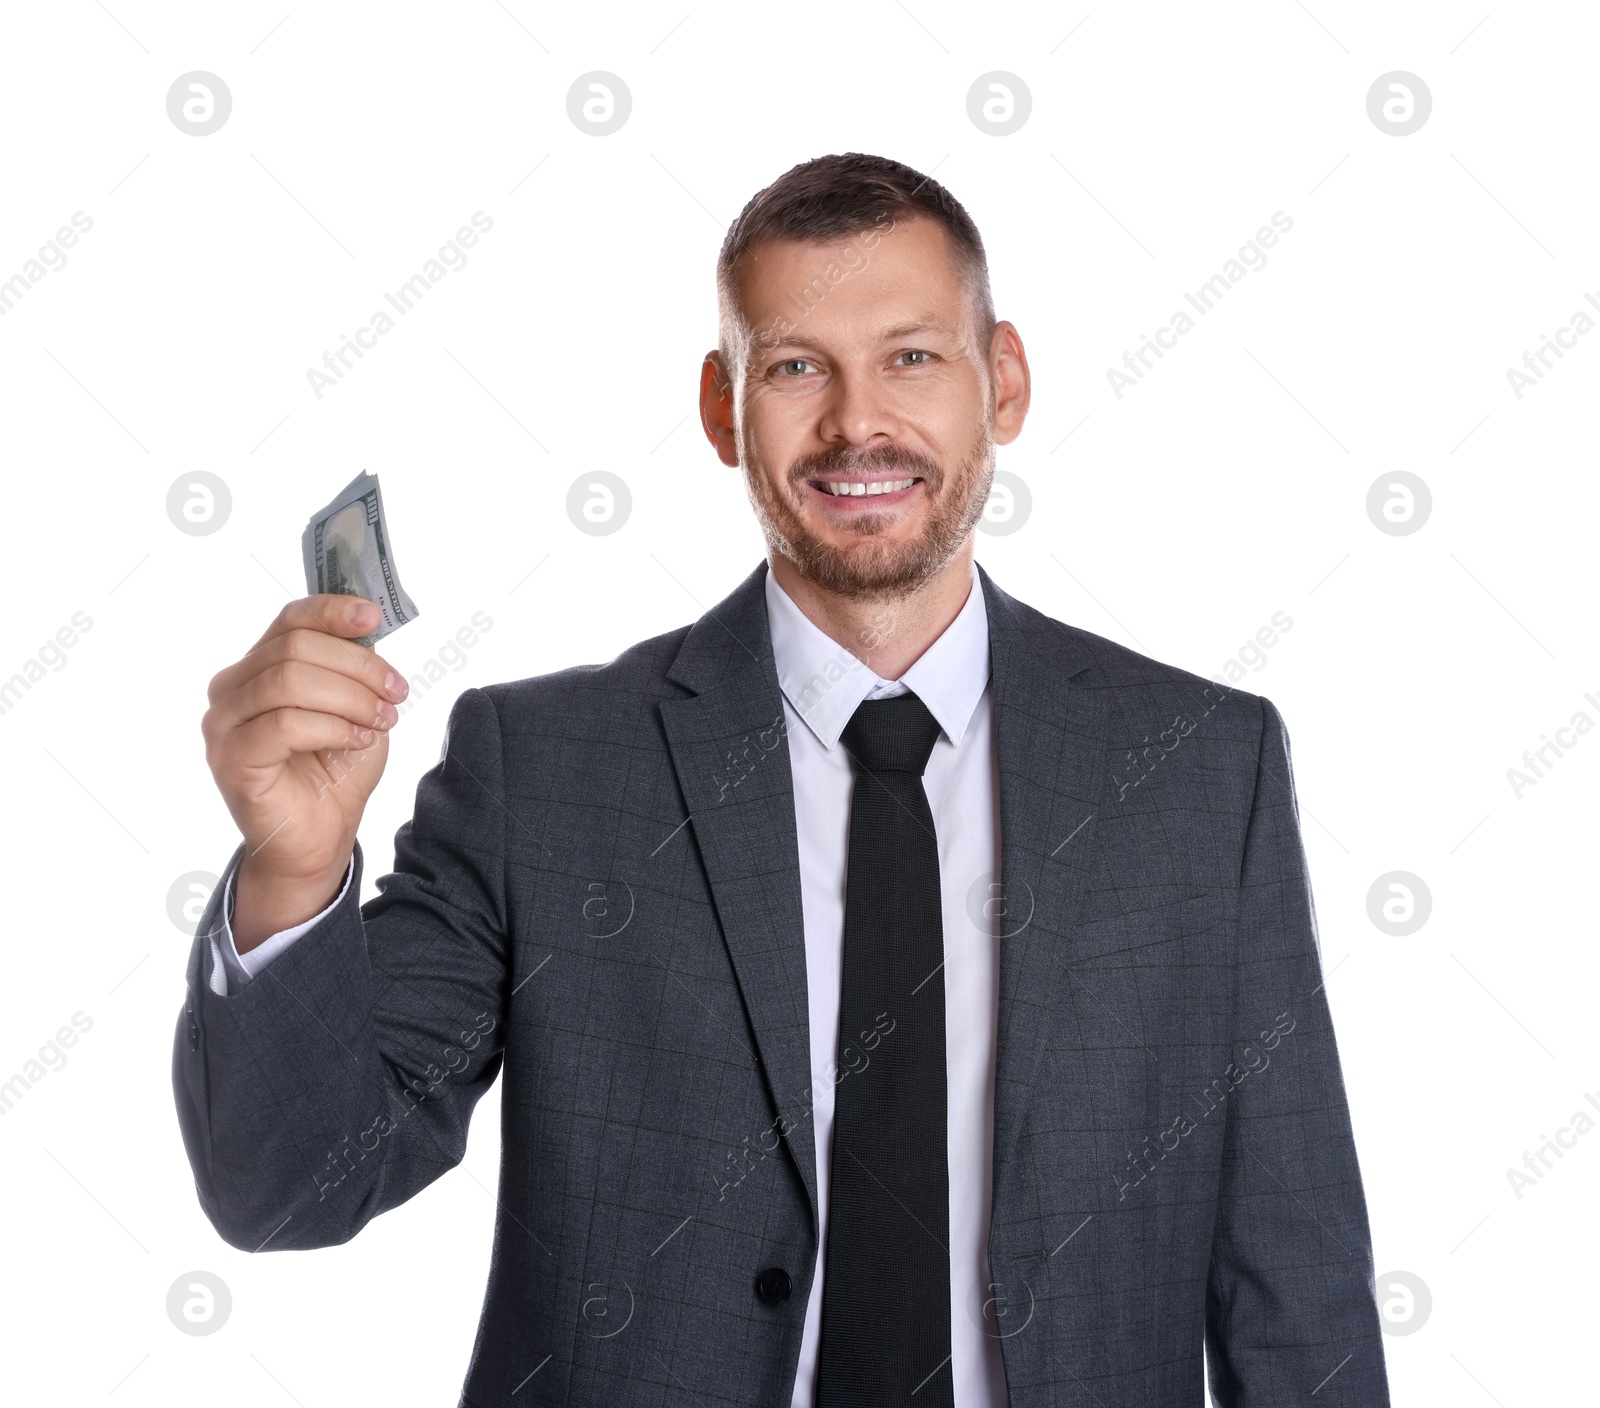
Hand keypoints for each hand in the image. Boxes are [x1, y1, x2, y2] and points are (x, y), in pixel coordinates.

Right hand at [201, 595, 407, 949]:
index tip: (375, 617)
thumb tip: (369, 626)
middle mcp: (231, 689)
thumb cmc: (334, 772)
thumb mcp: (355, 708)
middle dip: (358, 666)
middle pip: (295, 647)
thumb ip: (353, 668)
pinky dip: (332, 727)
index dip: (333, 611)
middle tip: (396, 692)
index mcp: (258, 667)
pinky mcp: (231, 757)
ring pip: (289, 681)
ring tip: (381, 721)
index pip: (291, 620)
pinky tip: (357, 741)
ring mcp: (224, 723)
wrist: (318, 839)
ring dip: (350, 697)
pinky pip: (285, 724)